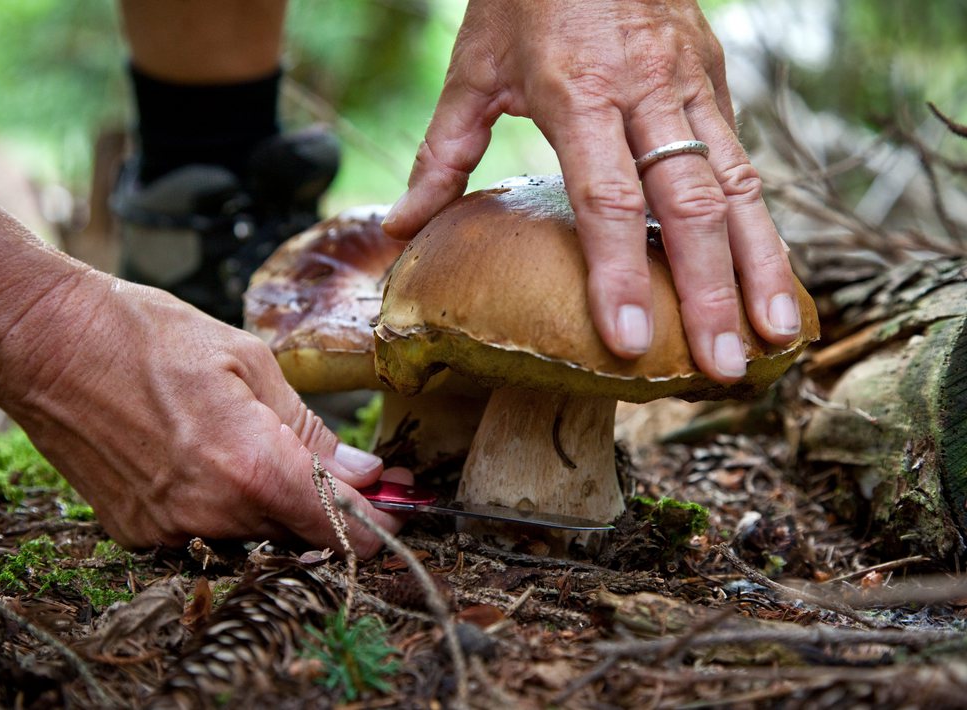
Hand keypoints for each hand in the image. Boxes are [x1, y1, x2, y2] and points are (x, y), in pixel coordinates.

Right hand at [0, 274, 408, 556]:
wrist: (44, 344)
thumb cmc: (148, 336)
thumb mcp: (249, 362)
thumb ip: (310, 429)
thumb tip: (363, 473)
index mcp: (250, 467)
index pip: (339, 526)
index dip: (376, 520)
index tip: (394, 505)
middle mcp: (212, 514)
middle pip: (300, 533)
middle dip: (331, 506)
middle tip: (350, 469)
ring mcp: (169, 530)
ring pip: (256, 534)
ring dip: (277, 502)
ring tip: (267, 445)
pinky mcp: (137, 533)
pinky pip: (208, 531)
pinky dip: (228, 504)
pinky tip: (215, 456)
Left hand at [382, 0, 801, 382]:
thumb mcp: (473, 68)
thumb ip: (442, 153)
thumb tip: (402, 228)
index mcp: (579, 91)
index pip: (608, 198)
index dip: (617, 273)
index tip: (626, 343)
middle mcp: (647, 92)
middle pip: (689, 205)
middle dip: (710, 293)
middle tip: (721, 369)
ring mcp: (692, 84)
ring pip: (739, 186)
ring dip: (760, 266)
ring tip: (775, 337)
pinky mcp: (717, 80)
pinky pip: (745, 161)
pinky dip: (761, 224)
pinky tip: (770, 275)